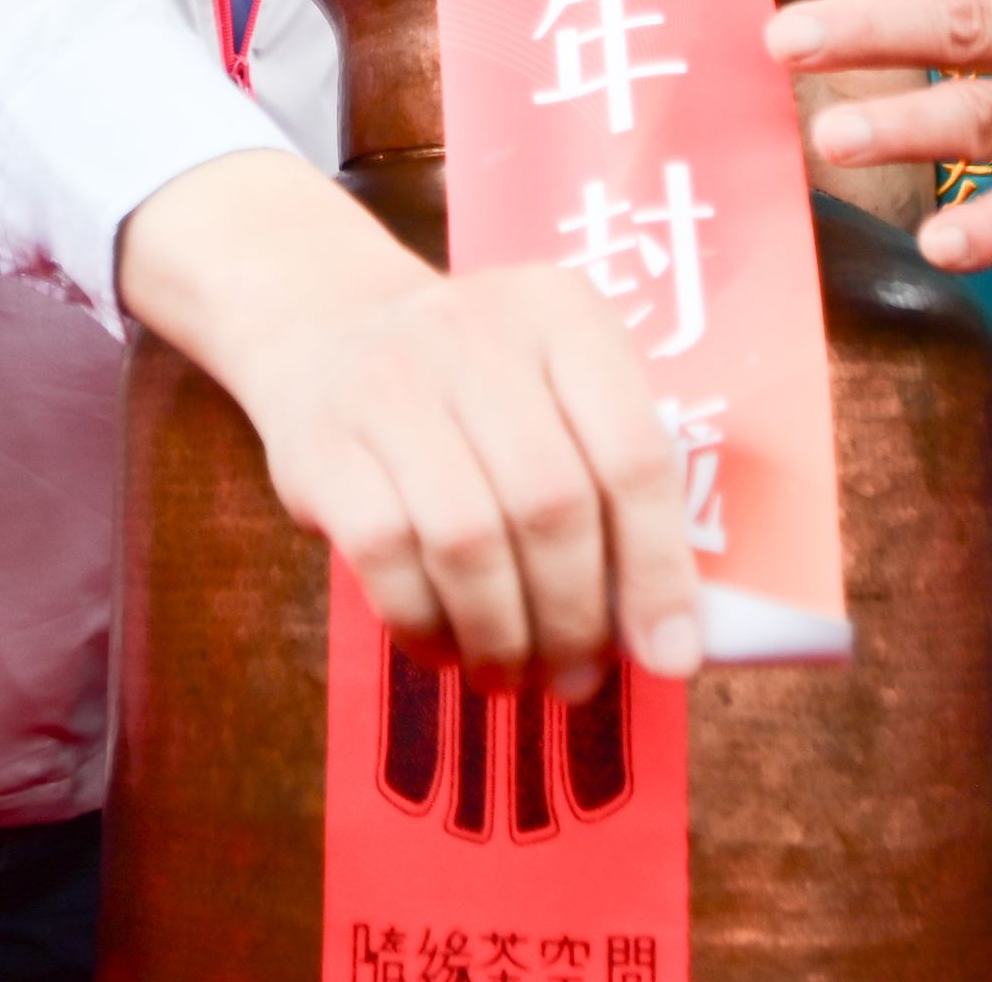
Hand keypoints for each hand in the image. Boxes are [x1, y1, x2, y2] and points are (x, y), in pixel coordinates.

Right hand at [117, 150, 700, 697]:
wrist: (326, 335)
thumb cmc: (477, 391)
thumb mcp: (556, 386)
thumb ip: (615, 480)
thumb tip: (667, 633)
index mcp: (563, 313)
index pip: (634, 452)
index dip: (658, 570)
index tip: (670, 656)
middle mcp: (476, 333)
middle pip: (550, 504)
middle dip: (573, 617)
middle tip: (577, 677)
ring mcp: (389, 381)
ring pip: (468, 539)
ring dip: (501, 634)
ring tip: (513, 673)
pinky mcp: (321, 442)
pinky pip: (386, 557)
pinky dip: (426, 623)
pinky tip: (446, 645)